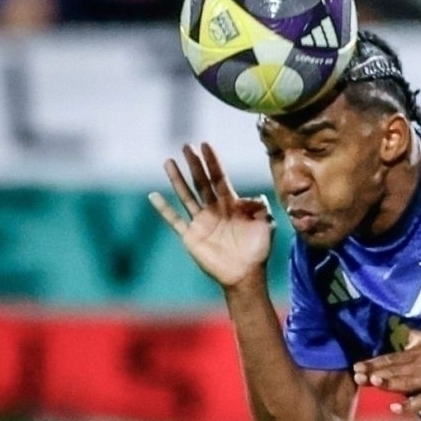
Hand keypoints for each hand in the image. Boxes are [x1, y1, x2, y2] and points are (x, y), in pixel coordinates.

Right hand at [149, 143, 273, 290]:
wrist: (246, 276)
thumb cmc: (258, 251)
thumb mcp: (267, 225)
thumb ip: (261, 207)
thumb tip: (252, 196)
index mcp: (231, 205)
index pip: (219, 178)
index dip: (212, 162)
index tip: (205, 144)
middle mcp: (214, 210)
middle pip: (201, 182)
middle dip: (194, 164)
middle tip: (186, 146)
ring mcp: (201, 222)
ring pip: (186, 196)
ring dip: (177, 179)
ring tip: (169, 161)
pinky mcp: (191, 236)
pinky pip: (175, 220)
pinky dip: (164, 209)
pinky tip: (153, 196)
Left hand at [353, 330, 420, 414]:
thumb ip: (418, 337)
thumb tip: (403, 332)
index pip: (392, 358)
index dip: (374, 362)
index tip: (357, 366)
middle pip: (396, 369)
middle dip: (376, 373)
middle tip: (358, 376)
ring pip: (408, 382)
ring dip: (391, 382)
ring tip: (375, 382)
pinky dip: (410, 405)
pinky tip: (397, 408)